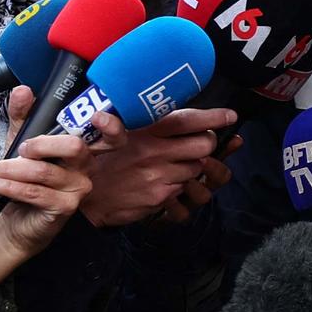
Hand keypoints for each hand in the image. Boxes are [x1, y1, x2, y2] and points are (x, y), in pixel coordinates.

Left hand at [0, 130, 95, 283]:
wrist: (13, 222)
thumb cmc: (23, 183)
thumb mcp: (20, 146)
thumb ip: (23, 118)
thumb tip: (23, 92)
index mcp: (81, 149)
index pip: (100, 133)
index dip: (108, 125)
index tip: (94, 116)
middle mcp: (86, 168)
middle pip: (72, 146)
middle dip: (40, 144)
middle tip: (19, 149)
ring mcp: (78, 189)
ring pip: (42, 171)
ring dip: (8, 169)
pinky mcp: (64, 207)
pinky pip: (33, 191)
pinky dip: (8, 186)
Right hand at [75, 105, 239, 226]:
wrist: (82, 194)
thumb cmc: (101, 159)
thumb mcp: (117, 131)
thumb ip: (145, 122)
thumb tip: (174, 114)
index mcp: (145, 130)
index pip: (188, 120)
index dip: (213, 117)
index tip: (229, 116)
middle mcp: (155, 152)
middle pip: (205, 145)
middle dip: (208, 144)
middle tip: (200, 143)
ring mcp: (159, 176)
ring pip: (198, 170)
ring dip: (195, 167)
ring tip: (180, 165)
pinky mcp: (159, 198)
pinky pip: (185, 192)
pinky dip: (182, 188)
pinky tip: (169, 183)